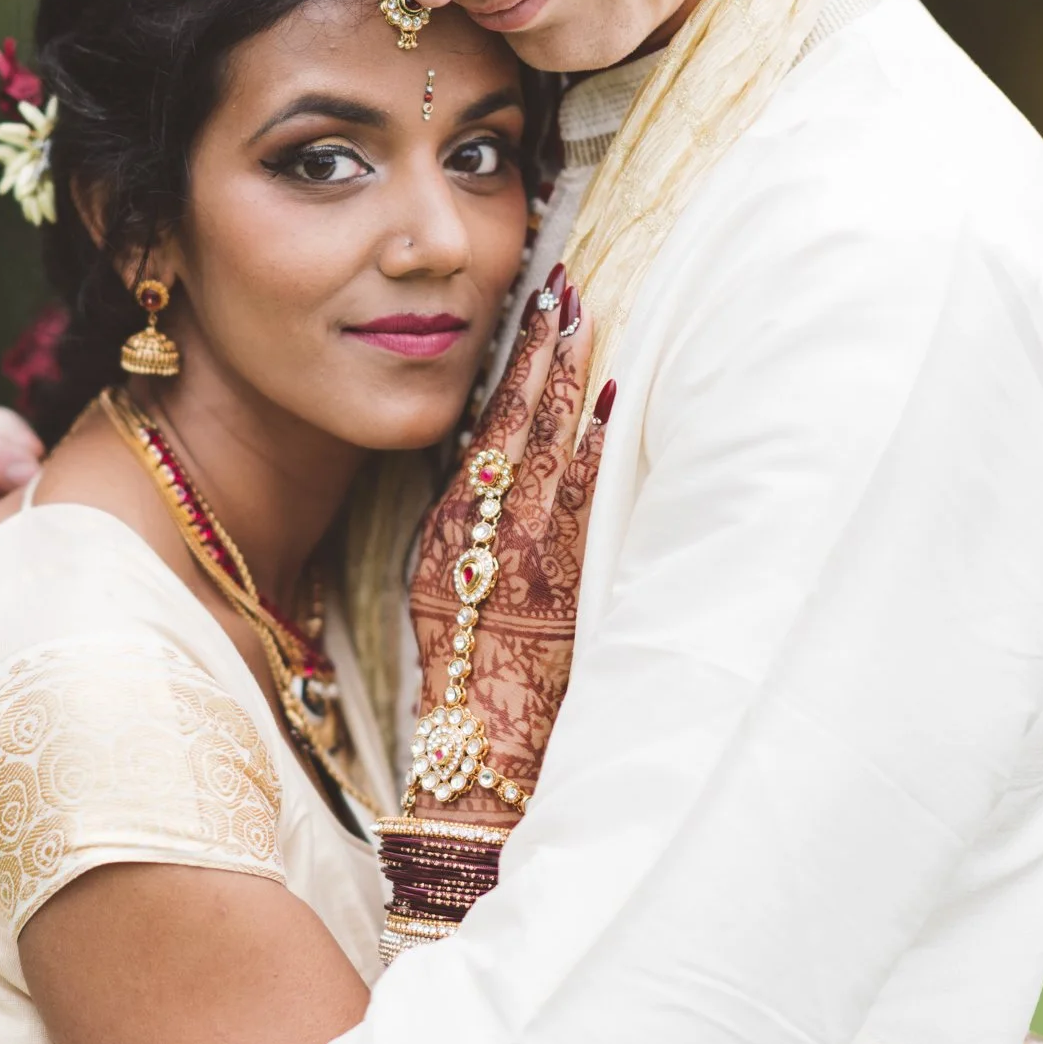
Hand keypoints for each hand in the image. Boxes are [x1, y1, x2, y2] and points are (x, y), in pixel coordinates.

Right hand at [410, 267, 611, 814]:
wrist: (481, 752)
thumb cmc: (458, 670)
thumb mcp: (432, 589)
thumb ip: (457, 522)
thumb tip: (487, 454)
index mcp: (447, 534)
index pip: (486, 424)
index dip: (513, 361)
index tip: (534, 307)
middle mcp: (487, 538)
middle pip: (523, 424)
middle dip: (547, 352)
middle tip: (567, 291)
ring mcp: (533, 560)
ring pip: (557, 453)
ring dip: (575, 383)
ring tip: (589, 323)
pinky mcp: (572, 588)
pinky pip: (586, 504)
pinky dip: (597, 450)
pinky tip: (610, 406)